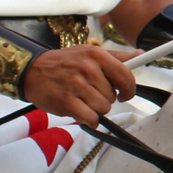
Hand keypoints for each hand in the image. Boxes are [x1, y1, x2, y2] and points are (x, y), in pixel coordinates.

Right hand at [20, 45, 138, 125]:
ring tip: (82, 100)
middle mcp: (88, 69)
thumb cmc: (65, 63)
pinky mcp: (66, 102)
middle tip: (90, 92)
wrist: (32, 71)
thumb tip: (140, 54)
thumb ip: (117, 57)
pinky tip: (80, 111)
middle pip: (113, 96)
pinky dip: (89, 119)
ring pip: (103, 108)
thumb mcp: (89, 53)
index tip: (125, 94)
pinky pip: (91, 118)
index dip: (129, 89)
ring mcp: (76, 86)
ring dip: (95, 109)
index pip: (126, 76)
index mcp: (97, 55)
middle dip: (104, 98)